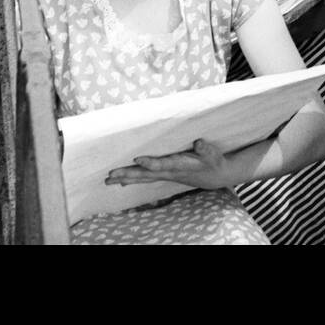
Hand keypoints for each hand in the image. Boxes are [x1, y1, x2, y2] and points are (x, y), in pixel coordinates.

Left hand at [105, 137, 234, 190]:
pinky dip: (133, 179)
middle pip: (146, 175)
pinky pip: (145, 178)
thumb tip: (199, 143)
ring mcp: (166, 175)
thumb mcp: (212, 154)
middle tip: (110, 175)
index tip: (137, 159)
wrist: (215, 176)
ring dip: (125, 179)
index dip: (150, 163)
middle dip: (128, 175)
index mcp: (180, 165)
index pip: (162, 165)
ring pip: (143, 178)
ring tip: (109, 180)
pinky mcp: (165, 174)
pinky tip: (122, 181)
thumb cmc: (213, 161)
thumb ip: (205, 149)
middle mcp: (170, 172)